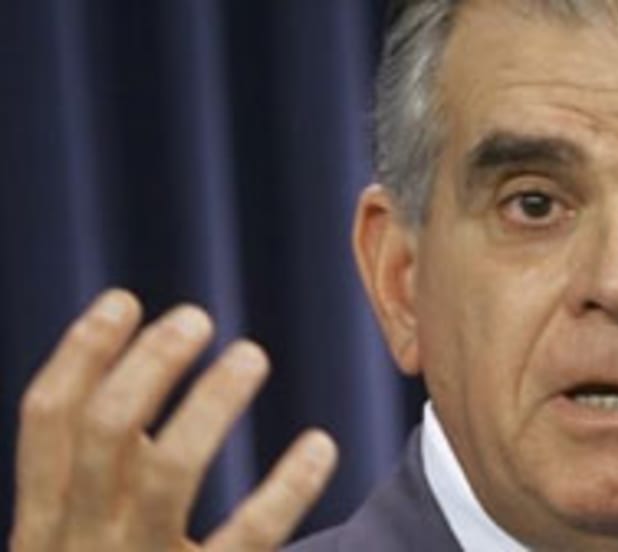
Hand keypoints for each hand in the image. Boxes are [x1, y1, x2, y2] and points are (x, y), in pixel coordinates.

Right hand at [10, 289, 336, 550]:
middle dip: (149, 363)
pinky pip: (244, 539)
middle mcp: (76, 546)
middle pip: (104, 430)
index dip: (80, 352)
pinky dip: (283, 489)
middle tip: (197, 319)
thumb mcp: (71, 543)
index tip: (124, 301)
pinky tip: (320, 445)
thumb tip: (130, 383)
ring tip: (252, 355)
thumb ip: (91, 481)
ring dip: (209, 404)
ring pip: (166, 472)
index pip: (45, 418)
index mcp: (40, 526)